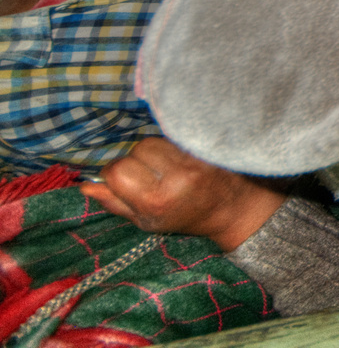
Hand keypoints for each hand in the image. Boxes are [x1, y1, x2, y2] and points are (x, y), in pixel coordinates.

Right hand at [79, 138, 286, 250]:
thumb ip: (115, 203)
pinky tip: (180, 158)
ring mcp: (195, 160)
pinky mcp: (208, 147)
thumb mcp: (146, 221)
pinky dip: (171, 145)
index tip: (123, 181)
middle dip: (136, 160)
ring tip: (165, 166)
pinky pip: (175, 136)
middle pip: (135, 150)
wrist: (233, 208)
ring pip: (154, 140)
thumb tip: (86, 186)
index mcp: (157, 201)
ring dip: (153, 150)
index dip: (114, 174)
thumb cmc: (185, 217)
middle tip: (149, 174)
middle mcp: (177, 178)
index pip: (117, 170)